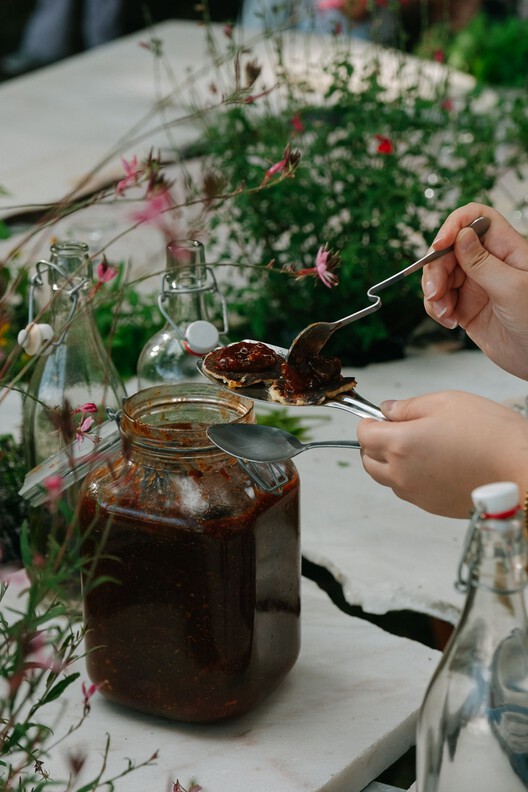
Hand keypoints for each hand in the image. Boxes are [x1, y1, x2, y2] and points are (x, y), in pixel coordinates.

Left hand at [357, 391, 527, 517]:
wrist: (522, 469)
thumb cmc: (490, 432)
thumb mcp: (447, 402)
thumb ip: (409, 406)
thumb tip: (387, 410)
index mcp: (400, 444)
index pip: (364, 435)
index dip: (369, 422)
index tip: (379, 417)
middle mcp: (401, 473)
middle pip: (368, 461)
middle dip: (374, 444)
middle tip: (395, 430)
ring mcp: (416, 494)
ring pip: (386, 479)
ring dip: (389, 463)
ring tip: (417, 446)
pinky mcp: (432, 507)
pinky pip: (408, 491)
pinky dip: (409, 477)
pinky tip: (433, 463)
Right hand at [422, 203, 527, 379]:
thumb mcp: (512, 289)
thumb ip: (482, 263)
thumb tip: (461, 235)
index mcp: (506, 249)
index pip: (476, 219)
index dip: (454, 226)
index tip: (439, 246)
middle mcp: (488, 263)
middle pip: (449, 249)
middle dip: (436, 269)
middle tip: (435, 293)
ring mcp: (475, 285)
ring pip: (439, 275)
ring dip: (433, 292)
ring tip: (445, 313)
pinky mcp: (465, 307)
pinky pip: (439, 299)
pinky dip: (436, 309)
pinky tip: (449, 321)